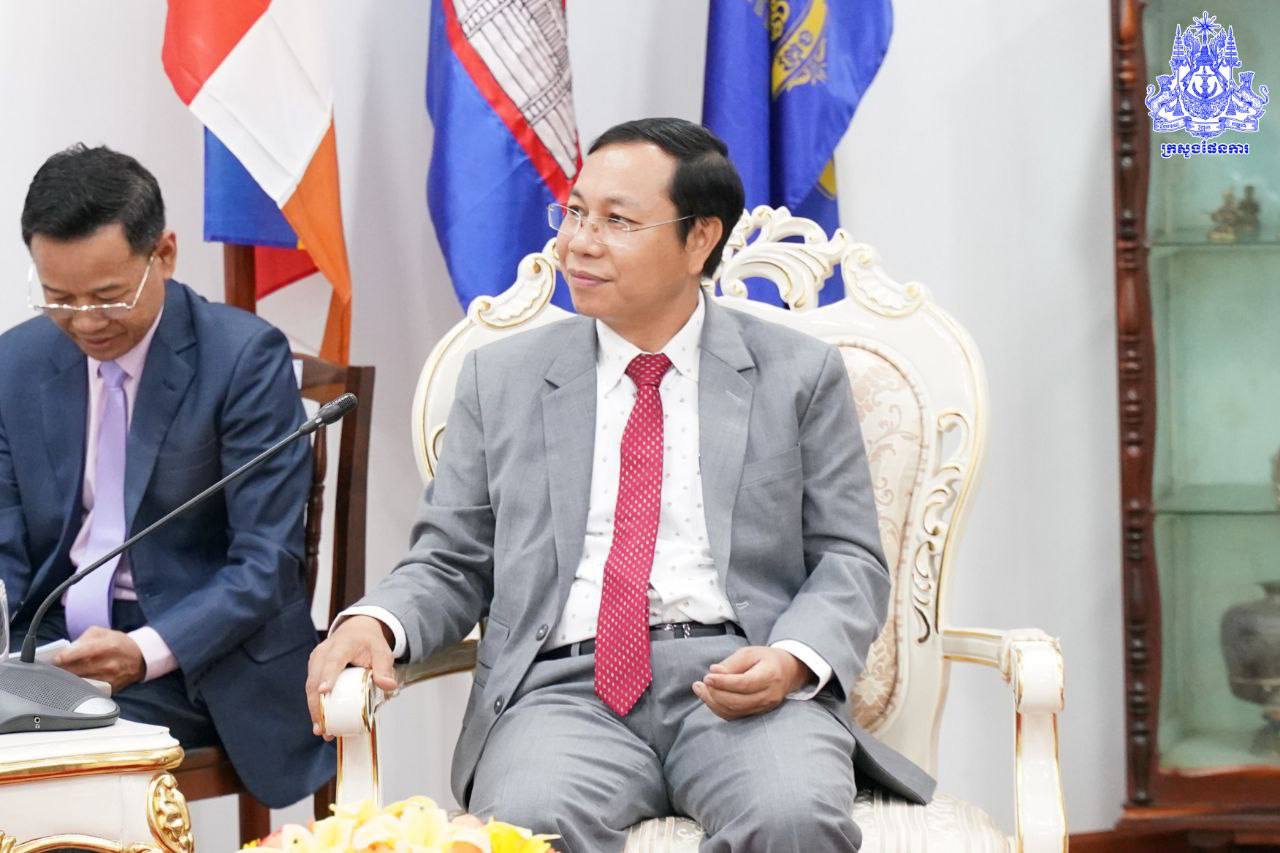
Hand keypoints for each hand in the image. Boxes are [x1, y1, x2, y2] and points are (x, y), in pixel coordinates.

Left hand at [53, 627, 144, 692]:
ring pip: (78, 682)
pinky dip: (77, 687)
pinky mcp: (108, 689)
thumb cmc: (119, 643)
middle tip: (52, 668)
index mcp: (105, 646)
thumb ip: (82, 639)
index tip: (53, 659)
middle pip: (75, 670)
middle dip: (60, 669)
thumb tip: (66, 650)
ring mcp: (108, 678)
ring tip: (60, 675)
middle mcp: (107, 664)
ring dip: (66, 680)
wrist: (140, 658)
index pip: (78, 654)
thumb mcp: (102, 633)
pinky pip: (87, 690)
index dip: (62, 658)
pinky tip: (73, 683)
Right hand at [305, 615, 398, 739]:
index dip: (328, 676)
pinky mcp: (313, 668)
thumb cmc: (369, 643)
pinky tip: (320, 722)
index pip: (334, 660)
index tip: (323, 692)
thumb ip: (384, 668)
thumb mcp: (382, 651)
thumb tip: (389, 686)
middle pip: (316, 678)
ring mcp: (316, 660)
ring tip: (321, 730)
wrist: (356, 631)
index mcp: (343, 644)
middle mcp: (325, 651)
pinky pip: (311, 688)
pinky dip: (315, 705)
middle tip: (323, 726)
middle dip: (317, 704)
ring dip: (314, 709)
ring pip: (310, 686)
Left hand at [692, 645, 811, 719]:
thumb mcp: (750, 652)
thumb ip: (731, 663)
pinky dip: (719, 708)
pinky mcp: (757, 713)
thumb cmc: (766, 659)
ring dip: (713, 702)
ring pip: (734, 711)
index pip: (744, 683)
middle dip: (715, 694)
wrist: (788, 672)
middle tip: (701, 683)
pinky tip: (709, 697)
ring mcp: (764, 707)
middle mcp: (769, 695)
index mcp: (769, 676)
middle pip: (737, 701)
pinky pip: (735, 716)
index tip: (707, 677)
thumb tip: (714, 672)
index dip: (723, 682)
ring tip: (700, 689)